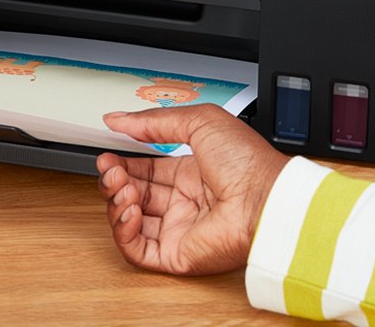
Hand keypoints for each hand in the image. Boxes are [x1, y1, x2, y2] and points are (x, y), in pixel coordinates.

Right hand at [96, 104, 288, 275]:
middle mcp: (185, 201)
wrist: (266, 200)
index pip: (146, 169)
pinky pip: (136, 249)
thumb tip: (118, 119)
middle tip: (110, 167)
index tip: (108, 152)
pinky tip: (129, 210)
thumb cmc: (246, 162)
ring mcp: (180, 229)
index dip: (124, 162)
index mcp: (192, 172)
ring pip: (130, 221)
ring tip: (123, 188)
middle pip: (134, 193)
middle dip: (116, 179)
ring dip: (117, 202)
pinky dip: (123, 231)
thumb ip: (154, 121)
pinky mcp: (176, 255)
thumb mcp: (199, 121)